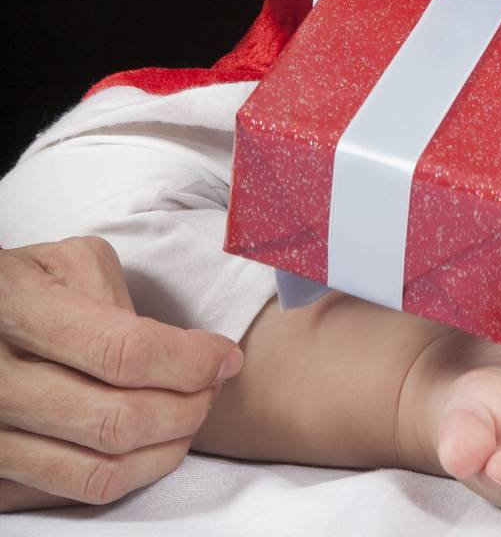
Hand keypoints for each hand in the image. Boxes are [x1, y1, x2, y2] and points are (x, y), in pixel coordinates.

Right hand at [0, 237, 241, 511]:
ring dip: (167, 448)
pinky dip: (130, 472)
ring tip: (190, 414)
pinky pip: (77, 494)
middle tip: (212, 384)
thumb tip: (174, 352)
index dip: (189, 361)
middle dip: (187, 407)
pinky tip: (149, 442)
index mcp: (18, 309)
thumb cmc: (25, 286)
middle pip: (118, 422)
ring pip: (102, 471)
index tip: (224, 356)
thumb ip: (119, 297)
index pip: (123, 353)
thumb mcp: (68, 262)